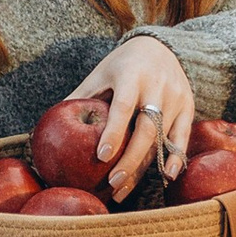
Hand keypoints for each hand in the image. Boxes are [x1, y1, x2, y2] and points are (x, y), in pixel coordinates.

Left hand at [83, 34, 197, 204]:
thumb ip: (80, 97)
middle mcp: (157, 87)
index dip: (113, 132)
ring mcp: (176, 98)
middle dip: (130, 158)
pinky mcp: (188, 107)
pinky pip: (182, 137)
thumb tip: (46, 124)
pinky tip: (166, 176)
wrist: (158, 46)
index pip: (122, 107)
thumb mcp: (99, 74)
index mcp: (131, 76)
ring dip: (145, 166)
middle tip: (111, 183)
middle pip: (147, 129)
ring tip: (124, 189)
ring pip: (163, 138)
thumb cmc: (121, 66)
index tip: (101, 157)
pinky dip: (175, 158)